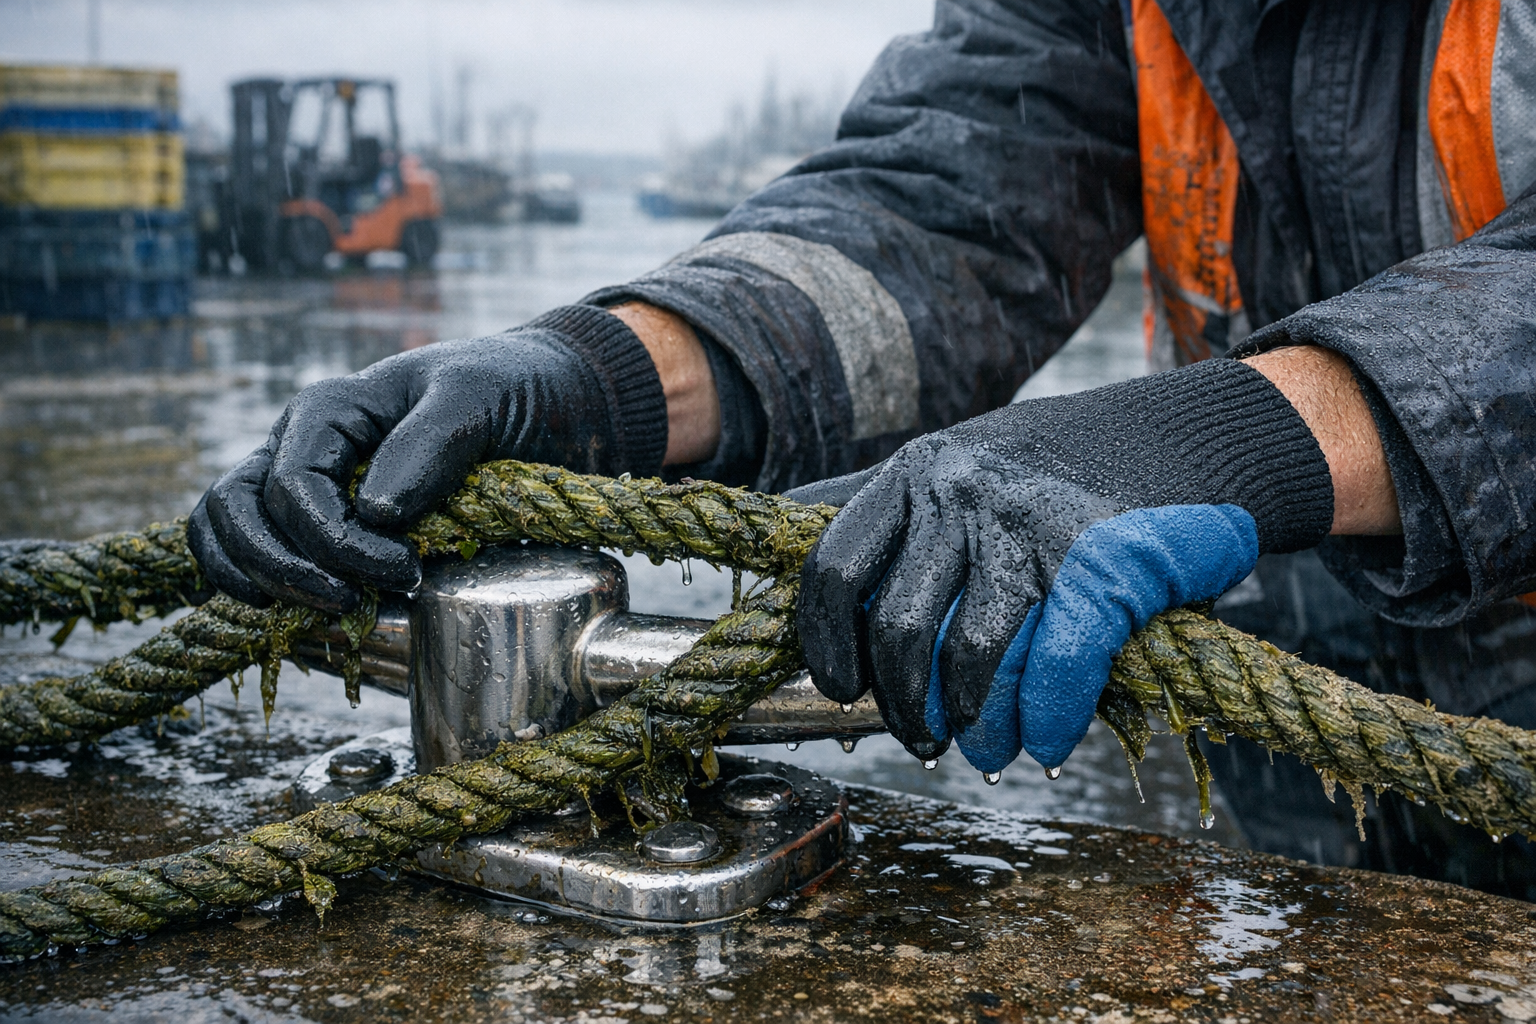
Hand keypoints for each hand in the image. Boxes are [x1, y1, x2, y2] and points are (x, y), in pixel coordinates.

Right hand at [189, 306, 666, 611]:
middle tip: (356, 604)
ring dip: (262, 581)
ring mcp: (306, 482)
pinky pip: (250, 550)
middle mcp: (304, 444)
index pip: (293, 488)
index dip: (336, 542)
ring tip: (335, 610)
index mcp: (332, 409)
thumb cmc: (517, 389)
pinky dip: (256, 584)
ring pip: (229, 531)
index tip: (407, 572)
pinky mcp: (322, 519)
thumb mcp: (483, 398)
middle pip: (240, 511)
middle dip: (287, 569)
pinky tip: (299, 611)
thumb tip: (375, 510)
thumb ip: (431, 442)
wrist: (552, 401)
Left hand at [795, 359, 1334, 771]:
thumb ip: (884, 502)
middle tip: (924, 738)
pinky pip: (1056, 667)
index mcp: (917, 470)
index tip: (843, 689)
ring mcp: (1033, 525)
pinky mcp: (1105, 560)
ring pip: (973, 658)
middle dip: (906, 706)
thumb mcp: (958, 462)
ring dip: (977, 727)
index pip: (838, 568)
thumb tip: (788, 537)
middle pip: (901, 629)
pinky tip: (1050, 743)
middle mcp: (965, 491)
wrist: (1191, 435)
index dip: (829, 645)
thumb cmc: (1059, 470)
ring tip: (987, 750)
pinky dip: (1049, 721)